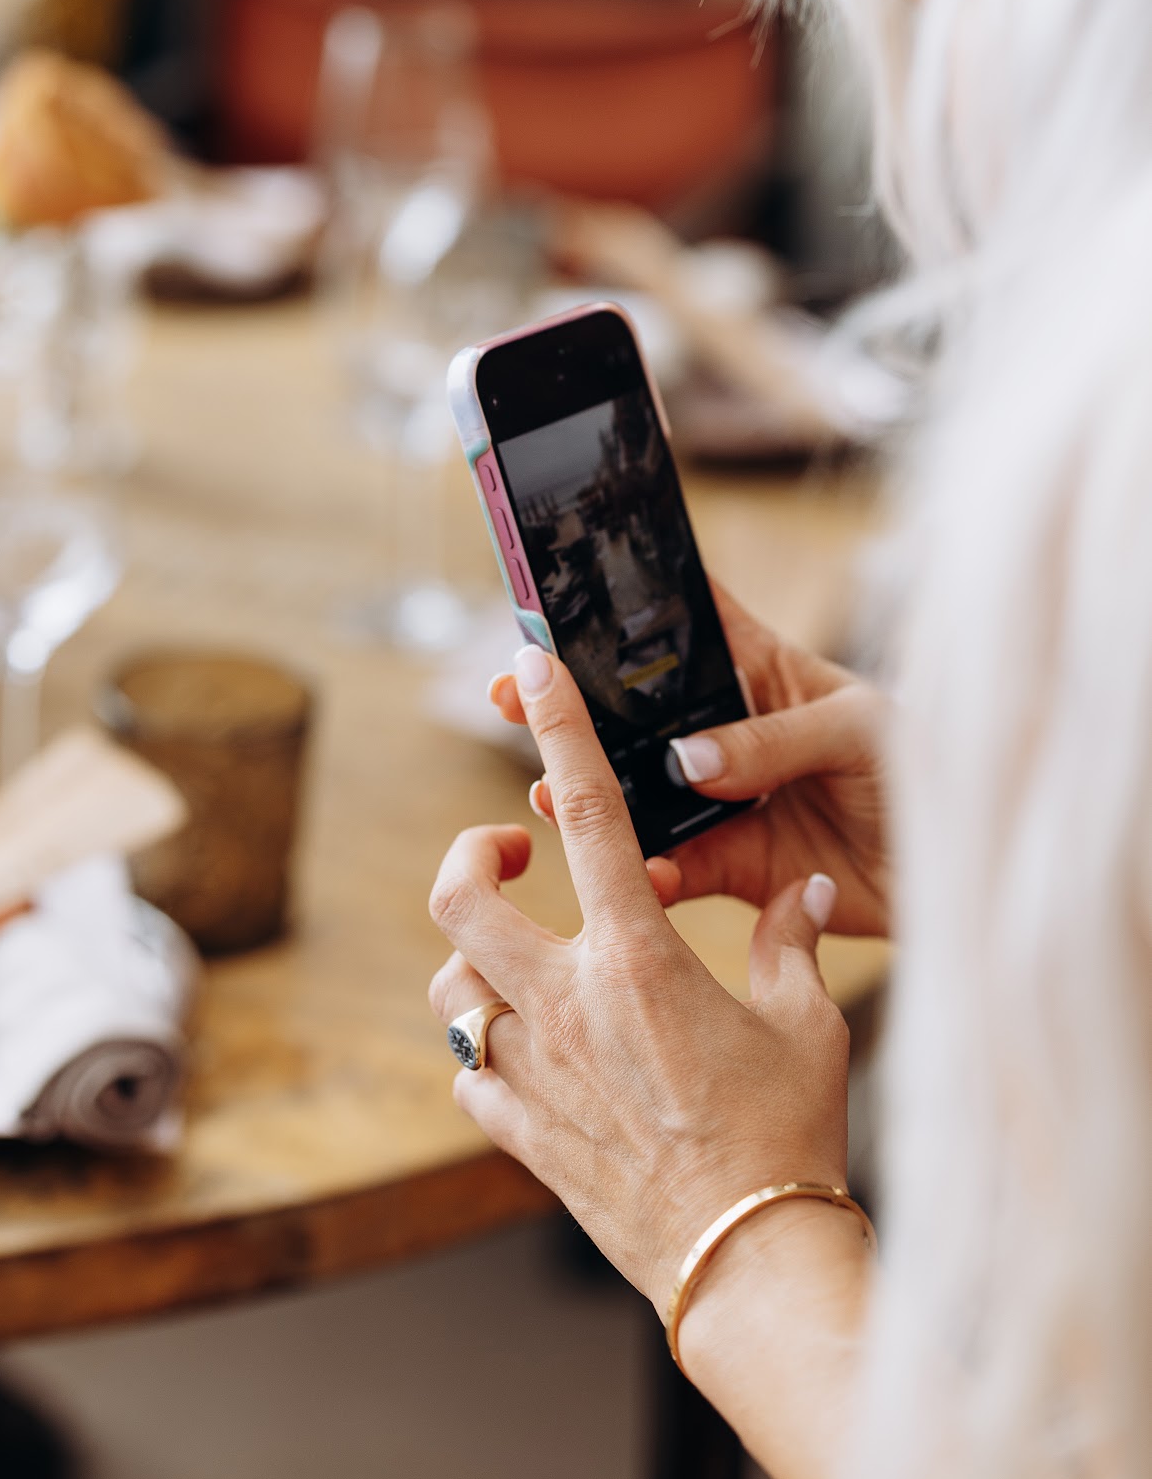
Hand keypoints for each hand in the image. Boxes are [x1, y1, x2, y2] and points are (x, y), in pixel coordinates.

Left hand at [429, 648, 853, 1315]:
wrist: (747, 1264)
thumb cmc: (788, 1140)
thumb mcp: (808, 1023)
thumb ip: (792, 941)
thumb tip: (809, 888)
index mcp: (638, 957)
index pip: (588, 813)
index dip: (555, 727)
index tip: (530, 669)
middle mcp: (565, 1003)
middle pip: (458, 899)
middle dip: (470, 860)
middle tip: (512, 860)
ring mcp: (531, 1070)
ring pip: (451, 987)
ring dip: (474, 965)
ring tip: (521, 968)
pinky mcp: (518, 1135)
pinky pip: (465, 1073)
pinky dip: (481, 1052)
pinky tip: (524, 1056)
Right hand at [489, 581, 890, 937]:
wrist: (965, 869)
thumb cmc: (927, 768)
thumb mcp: (856, 731)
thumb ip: (773, 741)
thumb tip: (688, 761)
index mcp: (759, 672)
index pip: (682, 622)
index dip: (620, 607)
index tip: (554, 601)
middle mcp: (729, 733)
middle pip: (635, 714)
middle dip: (571, 707)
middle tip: (513, 697)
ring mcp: (725, 801)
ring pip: (638, 796)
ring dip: (590, 797)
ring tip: (549, 798)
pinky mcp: (735, 866)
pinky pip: (676, 869)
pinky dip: (649, 877)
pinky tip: (633, 878)